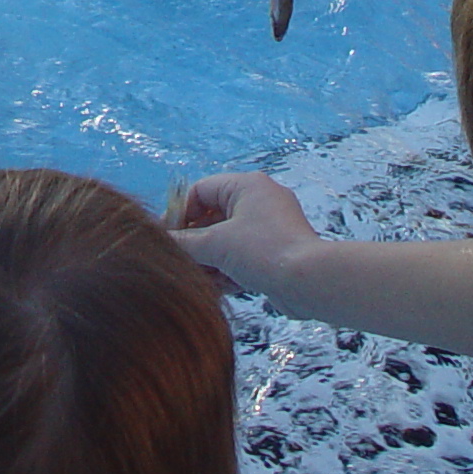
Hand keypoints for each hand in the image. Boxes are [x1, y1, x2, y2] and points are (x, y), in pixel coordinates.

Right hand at [169, 171, 322, 302]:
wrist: (309, 281)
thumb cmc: (263, 251)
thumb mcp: (216, 245)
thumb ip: (184, 242)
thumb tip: (162, 242)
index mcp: (246, 186)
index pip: (200, 191)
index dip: (179, 213)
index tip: (166, 237)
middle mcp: (259, 200)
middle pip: (212, 217)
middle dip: (196, 242)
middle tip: (181, 261)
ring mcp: (269, 226)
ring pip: (226, 239)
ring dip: (210, 260)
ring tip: (201, 279)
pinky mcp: (275, 251)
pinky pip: (242, 255)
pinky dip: (229, 269)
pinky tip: (221, 288)